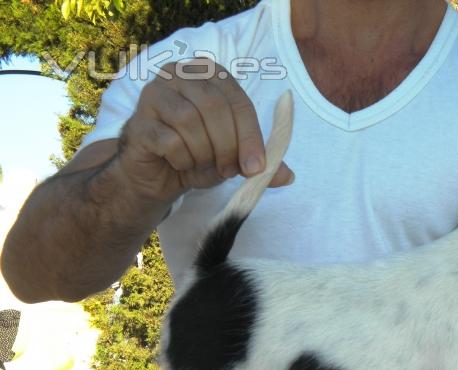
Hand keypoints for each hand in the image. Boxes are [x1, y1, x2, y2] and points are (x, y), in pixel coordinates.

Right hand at [117, 58, 292, 202]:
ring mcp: (153, 94)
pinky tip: (181, 164)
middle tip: (228, 170)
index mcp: (208, 73)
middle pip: (214, 106)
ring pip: (190, 121)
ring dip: (204, 153)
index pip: (238, 100)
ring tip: (204, 166)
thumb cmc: (197, 155)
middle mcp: (178, 75)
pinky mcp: (139, 122)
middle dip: (228, 145)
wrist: (156, 175)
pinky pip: (169, 141)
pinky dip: (183, 160)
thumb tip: (288, 177)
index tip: (256, 167)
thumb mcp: (234, 157)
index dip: (250, 135)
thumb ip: (259, 161)